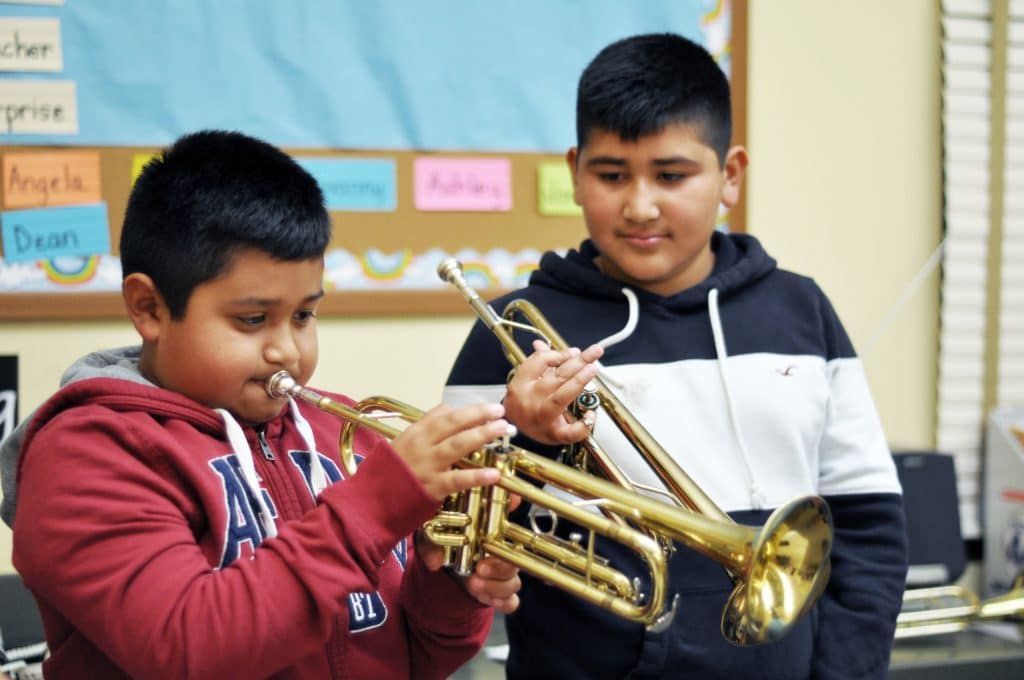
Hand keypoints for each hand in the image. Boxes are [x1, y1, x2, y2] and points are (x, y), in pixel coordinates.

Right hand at [390, 402, 508, 500]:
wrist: (369, 503)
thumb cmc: (388, 473)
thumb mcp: (402, 442)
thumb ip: (425, 425)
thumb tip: (448, 408)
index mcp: (415, 433)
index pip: (445, 415)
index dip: (469, 410)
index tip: (488, 407)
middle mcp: (421, 446)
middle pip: (453, 424)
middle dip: (479, 416)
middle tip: (500, 412)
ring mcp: (427, 466)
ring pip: (457, 445)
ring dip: (482, 435)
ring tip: (501, 429)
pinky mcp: (431, 488)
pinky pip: (457, 479)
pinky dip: (476, 476)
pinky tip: (494, 473)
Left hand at [415, 496, 522, 613]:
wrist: (446, 569)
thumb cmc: (444, 547)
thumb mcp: (432, 541)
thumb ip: (431, 546)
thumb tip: (434, 562)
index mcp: (491, 536)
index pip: (507, 536)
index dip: (501, 543)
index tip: (486, 547)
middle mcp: (502, 556)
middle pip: (514, 562)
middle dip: (498, 568)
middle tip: (479, 569)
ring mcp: (503, 577)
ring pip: (514, 583)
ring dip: (495, 586)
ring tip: (473, 584)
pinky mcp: (501, 595)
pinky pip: (512, 602)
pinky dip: (504, 603)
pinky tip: (489, 599)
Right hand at [503, 340, 603, 444]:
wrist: (512, 432)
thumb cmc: (522, 404)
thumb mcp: (525, 380)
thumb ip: (538, 362)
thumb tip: (542, 344)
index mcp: (521, 385)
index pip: (538, 363)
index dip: (558, 354)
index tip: (574, 351)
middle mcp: (531, 401)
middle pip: (555, 377)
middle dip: (576, 363)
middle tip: (593, 352)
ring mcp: (542, 419)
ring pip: (561, 398)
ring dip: (578, 382)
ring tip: (592, 368)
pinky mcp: (554, 435)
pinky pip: (570, 432)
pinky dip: (583, 423)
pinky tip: (591, 413)